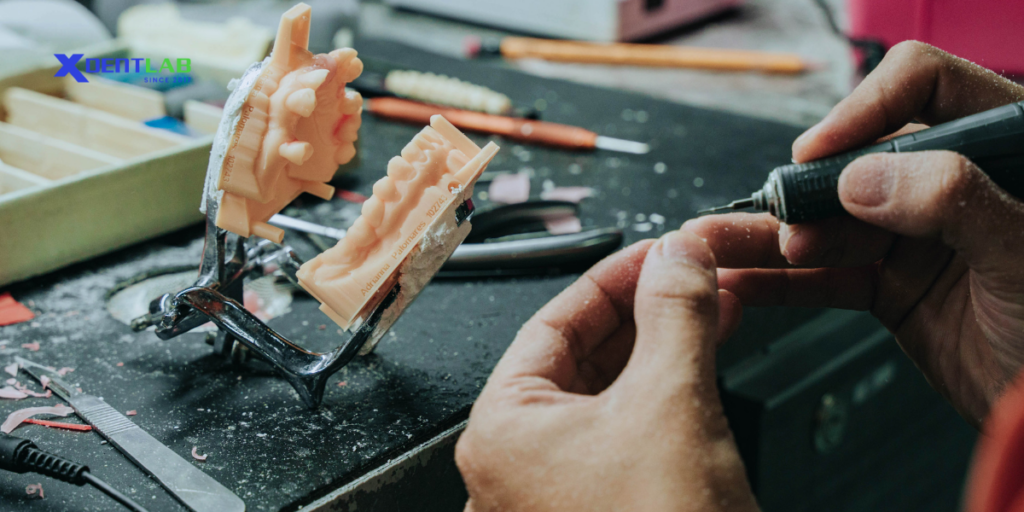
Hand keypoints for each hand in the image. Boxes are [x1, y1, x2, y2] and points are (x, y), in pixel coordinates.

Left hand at [455, 232, 756, 511]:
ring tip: (711, 303)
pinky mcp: (600, 508)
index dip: (617, 274)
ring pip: (609, 392)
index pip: (555, 319)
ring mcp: (556, 492)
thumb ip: (675, 313)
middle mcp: (517, 462)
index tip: (664, 249)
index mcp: (504, 430)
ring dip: (662, 345)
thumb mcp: (672, 403)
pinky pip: (627, 431)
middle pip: (582, 353)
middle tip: (695, 271)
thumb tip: (678, 255)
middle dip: (647, 307)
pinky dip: (665, 392)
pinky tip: (701, 360)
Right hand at [683, 41, 1023, 426]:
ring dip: (772, 235)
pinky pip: (825, 277)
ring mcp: (919, 237)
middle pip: (859, 160)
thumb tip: (864, 178)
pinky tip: (742, 282)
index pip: (924, 87)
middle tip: (778, 217)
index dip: (866, 109)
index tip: (819, 153)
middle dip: (806, 190)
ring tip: (721, 246)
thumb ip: (953, 203)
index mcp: (1002, 149)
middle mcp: (951, 185)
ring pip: (830, 221)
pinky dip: (779, 282)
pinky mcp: (893, 287)